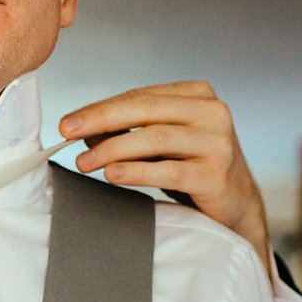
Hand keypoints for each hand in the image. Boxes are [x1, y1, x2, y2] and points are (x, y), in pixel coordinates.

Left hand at [60, 81, 271, 275]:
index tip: (67, 123)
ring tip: (84, 162)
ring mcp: (217, 142)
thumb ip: (131, 132)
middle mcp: (211, 112)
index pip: (140, 97)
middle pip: (146, 110)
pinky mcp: (216, 174)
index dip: (100, 108)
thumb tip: (84, 133)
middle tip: (66, 133)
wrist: (235, 206)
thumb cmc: (193, 170)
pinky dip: (136, 172)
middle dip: (101, 120)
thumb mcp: (163, 145)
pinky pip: (168, 170)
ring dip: (113, 149)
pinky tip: (111, 175)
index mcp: (197, 96)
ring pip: (155, 137)